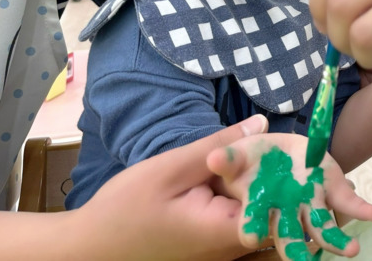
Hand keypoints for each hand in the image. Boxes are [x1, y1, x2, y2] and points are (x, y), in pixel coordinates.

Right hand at [76, 115, 268, 260]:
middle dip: (268, 174)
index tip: (281, 147)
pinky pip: (236, 218)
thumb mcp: (173, 168)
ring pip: (254, 211)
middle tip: (265, 142)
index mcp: (225, 232)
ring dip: (251, 183)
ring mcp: (222, 253)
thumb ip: (220, 147)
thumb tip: (262, 124)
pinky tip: (223, 177)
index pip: (278, 204)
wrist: (87, 249)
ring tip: (247, 154)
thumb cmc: (125, 209)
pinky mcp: (211, 249)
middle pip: (269, 206)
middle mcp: (231, 249)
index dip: (284, 174)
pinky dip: (235, 196)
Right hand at [207, 134, 371, 259]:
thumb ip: (226, 160)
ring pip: (320, 227)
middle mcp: (281, 215)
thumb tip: (215, 157)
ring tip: (352, 249)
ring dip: (335, 239)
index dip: (252, 229)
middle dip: (299, 252)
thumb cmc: (237, 165)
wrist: (263, 156)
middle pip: (288, 239)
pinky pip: (344, 202)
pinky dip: (358, 208)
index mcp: (252, 212)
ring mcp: (306, 204)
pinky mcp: (327, 189)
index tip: (253, 234)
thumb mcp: (227, 159)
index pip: (250, 227)